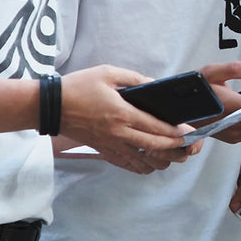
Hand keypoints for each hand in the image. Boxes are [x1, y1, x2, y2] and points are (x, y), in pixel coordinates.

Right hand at [57, 65, 198, 172]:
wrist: (51, 107)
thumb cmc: (78, 87)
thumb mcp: (108, 73)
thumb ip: (135, 79)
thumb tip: (154, 85)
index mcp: (121, 113)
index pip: (155, 127)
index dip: (175, 131)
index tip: (189, 131)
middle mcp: (118, 133)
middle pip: (153, 146)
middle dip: (174, 147)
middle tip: (189, 147)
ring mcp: (110, 144)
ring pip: (141, 159)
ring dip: (161, 160)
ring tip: (175, 157)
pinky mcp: (102, 149)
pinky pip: (125, 163)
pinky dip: (140, 167)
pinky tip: (150, 166)